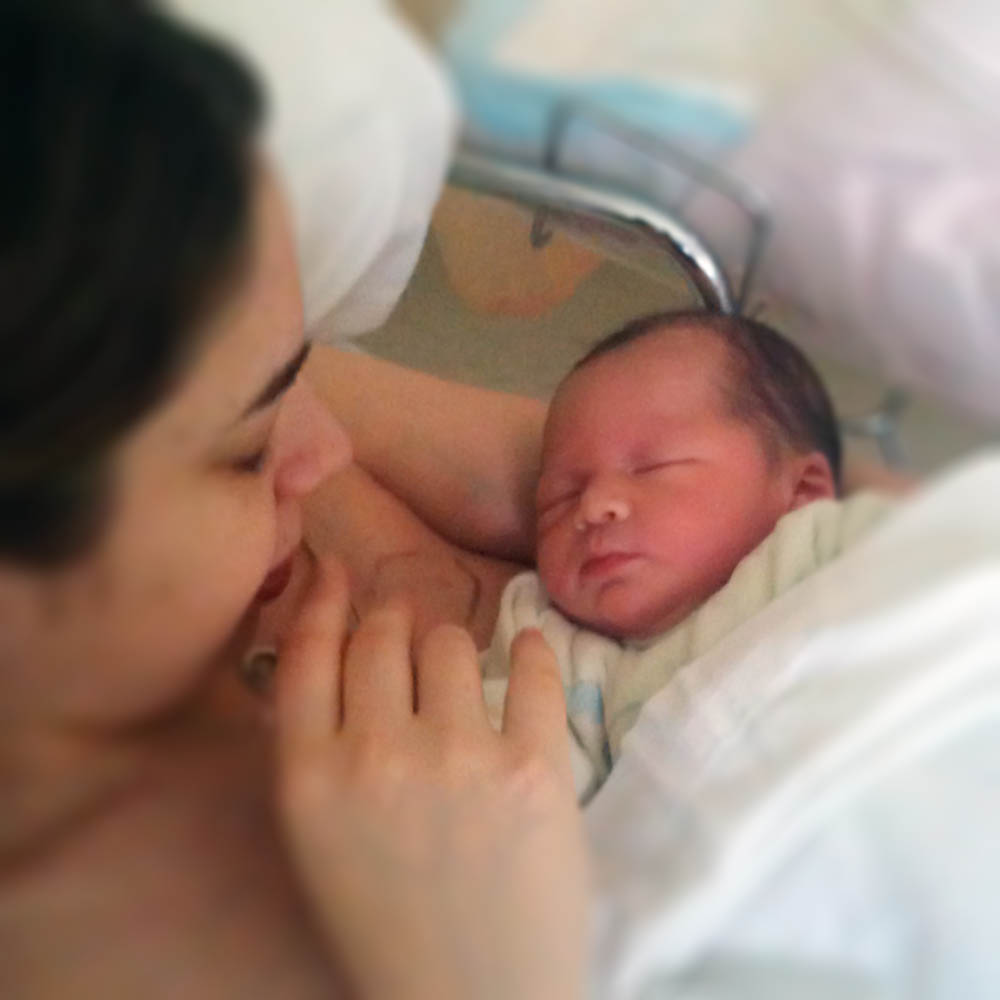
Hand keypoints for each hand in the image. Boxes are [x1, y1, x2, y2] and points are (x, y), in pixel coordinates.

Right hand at [274, 559, 588, 999]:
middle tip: (409, 633)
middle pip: (381, 635)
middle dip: (393, 624)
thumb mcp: (318, 841)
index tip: (341, 571)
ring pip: (450, 643)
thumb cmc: (388, 925)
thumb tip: (341, 653)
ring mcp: (458, 756)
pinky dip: (532, 652)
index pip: (309, 652)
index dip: (326, 599)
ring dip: (453, 647)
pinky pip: (532, 670)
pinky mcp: (534, 767)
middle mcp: (377, 753)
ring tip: (461, 673)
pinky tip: (529, 650)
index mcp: (310, 778)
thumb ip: (317, 748)